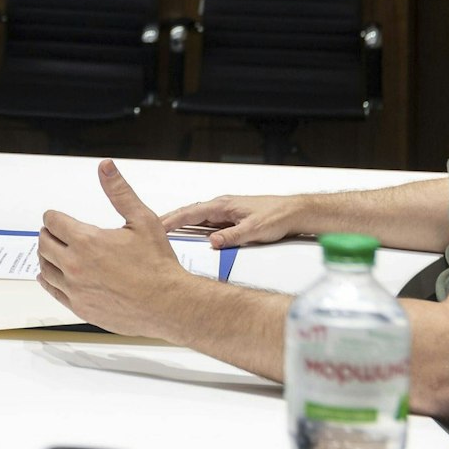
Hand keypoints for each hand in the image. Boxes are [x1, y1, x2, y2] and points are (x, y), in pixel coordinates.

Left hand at [38, 159, 196, 338]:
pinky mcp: (80, 307)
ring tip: (52, 251)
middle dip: (47, 233)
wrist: (167, 304)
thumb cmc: (157, 264)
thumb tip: (106, 167)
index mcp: (87, 241)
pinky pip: (52, 291)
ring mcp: (76, 289)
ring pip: (45, 268)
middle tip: (53, 231)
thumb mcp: (142, 220)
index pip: (53, 222)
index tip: (55, 216)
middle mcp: (75, 265)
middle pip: (44, 243)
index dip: (53, 216)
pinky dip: (47, 280)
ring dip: (46, 256)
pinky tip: (48, 276)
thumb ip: (120, 192)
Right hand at [160, 193, 298, 248]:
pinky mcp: (232, 220)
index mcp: (224, 205)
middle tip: (154, 227)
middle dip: (172, 220)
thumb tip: (211, 242)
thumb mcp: (254, 230)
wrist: (294, 212)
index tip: (158, 225)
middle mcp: (223, 207)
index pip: (192, 213)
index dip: (173, 220)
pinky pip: (209, 224)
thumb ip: (232, 237)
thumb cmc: (277, 216)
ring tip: (167, 232)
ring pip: (199, 219)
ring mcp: (227, 213)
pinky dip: (196, 228)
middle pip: (191, 214)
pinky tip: (193, 235)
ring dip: (183, 224)